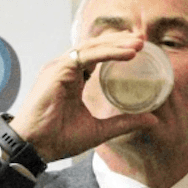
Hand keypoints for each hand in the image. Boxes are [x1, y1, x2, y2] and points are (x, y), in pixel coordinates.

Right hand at [9, 33, 158, 162]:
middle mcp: (65, 69)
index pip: (96, 56)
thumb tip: (152, 120)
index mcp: (72, 79)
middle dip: (120, 41)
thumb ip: (124, 122)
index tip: (139, 49)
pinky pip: (87, 56)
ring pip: (92, 47)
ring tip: (139, 44)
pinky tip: (128, 53)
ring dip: (117, 44)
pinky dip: (108, 53)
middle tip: (143, 40)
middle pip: (95, 47)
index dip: (116, 50)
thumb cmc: (59, 138)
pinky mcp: (57, 71)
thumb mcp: (100, 130)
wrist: (35, 147)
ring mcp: (59, 68)